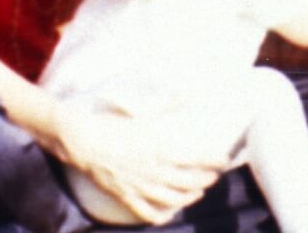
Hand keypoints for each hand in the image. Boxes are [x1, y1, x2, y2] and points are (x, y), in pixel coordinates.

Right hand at [52, 101, 227, 224]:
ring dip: (189, 197)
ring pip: (173, 199)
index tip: (225, 159)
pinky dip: (159, 215)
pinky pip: (146, 212)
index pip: (197, 158)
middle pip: (189, 181)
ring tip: (197, 193)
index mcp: (160, 149)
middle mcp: (154, 171)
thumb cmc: (113, 123)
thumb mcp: (143, 114)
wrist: (82, 141)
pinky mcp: (126, 196)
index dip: (214, 160)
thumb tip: (187, 91)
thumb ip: (168, 105)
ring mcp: (140, 186)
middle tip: (213, 177)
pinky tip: (167, 214)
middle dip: (205, 180)